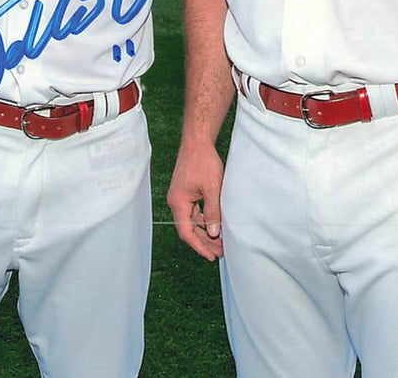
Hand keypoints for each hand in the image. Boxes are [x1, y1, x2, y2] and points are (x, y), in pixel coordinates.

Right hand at [167, 138, 224, 260]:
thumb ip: (213, 212)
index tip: (211, 256)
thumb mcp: (212, 188)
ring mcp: (180, 198)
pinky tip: (215, 226)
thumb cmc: (203, 162)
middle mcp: (176, 202)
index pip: (186, 232)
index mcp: (178, 202)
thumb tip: (215, 233)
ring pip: (192, 222)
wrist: (197, 142)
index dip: (199, 246)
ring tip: (221, 243)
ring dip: (205, 232)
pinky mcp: (185, 193)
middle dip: (205, 242)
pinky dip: (204, 221)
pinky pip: (193, 213)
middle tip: (221, 252)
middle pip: (189, 229)